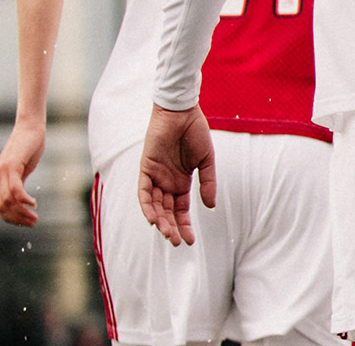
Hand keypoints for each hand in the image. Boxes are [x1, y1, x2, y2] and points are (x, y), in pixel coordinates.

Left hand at [0, 119, 45, 225]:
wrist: (31, 125)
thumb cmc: (30, 144)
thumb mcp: (23, 167)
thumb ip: (19, 180)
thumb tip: (20, 197)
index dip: (9, 216)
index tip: (24, 222)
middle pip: (0, 205)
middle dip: (16, 218)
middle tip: (32, 222)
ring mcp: (2, 170)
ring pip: (7, 199)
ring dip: (20, 212)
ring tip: (34, 217)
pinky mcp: (11, 165)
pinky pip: (14, 189)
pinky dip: (23, 200)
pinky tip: (33, 203)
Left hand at [137, 104, 214, 245]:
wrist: (182, 112)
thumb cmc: (196, 132)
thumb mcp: (206, 160)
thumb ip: (208, 183)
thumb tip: (210, 206)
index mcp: (181, 182)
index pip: (181, 210)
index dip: (185, 225)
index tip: (191, 240)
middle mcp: (166, 182)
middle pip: (167, 211)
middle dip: (172, 228)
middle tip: (179, 242)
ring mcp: (155, 177)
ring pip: (155, 206)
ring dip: (161, 221)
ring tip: (169, 234)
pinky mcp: (146, 169)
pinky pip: (144, 192)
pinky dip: (148, 206)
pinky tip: (154, 219)